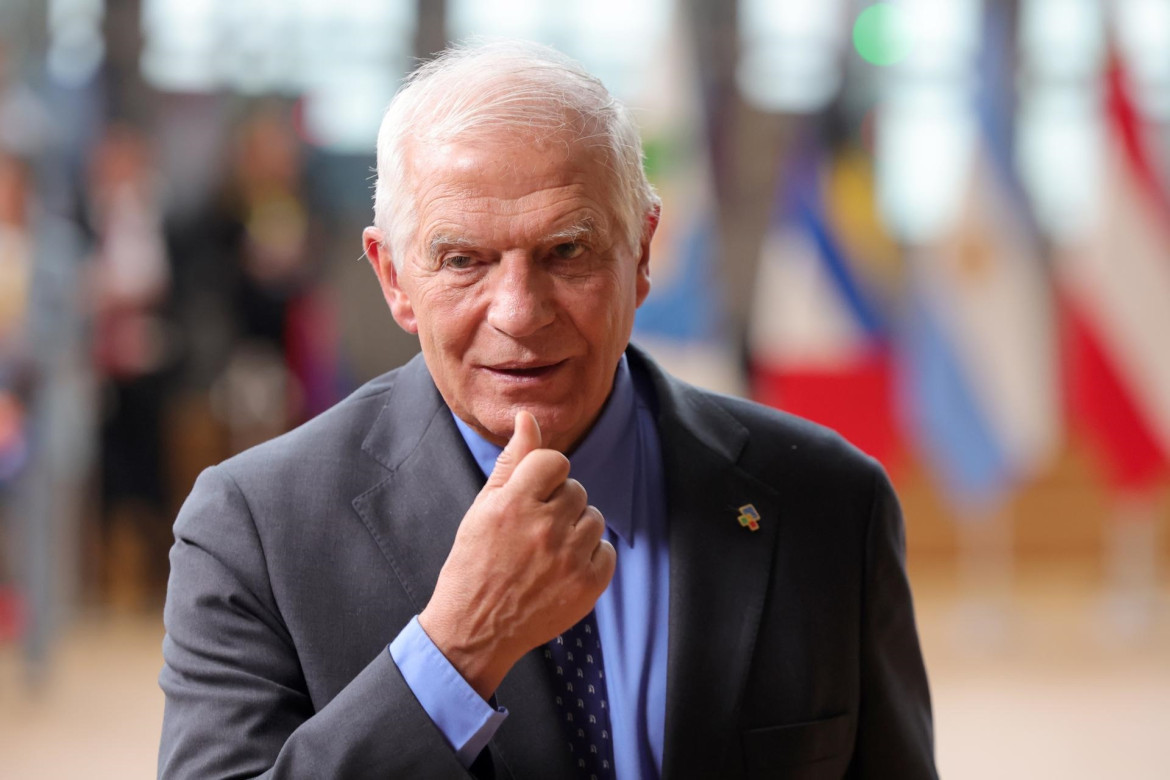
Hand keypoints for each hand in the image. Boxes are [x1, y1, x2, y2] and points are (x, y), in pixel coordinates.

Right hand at [418, 411, 615, 698]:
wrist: (476, 629)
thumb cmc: (475, 562)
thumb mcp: (484, 508)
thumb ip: (512, 461)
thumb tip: (528, 417)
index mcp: (514, 504)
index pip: (555, 461)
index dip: (545, 477)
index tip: (532, 496)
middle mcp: (544, 528)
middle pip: (577, 490)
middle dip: (558, 505)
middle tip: (532, 531)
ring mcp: (569, 559)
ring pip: (593, 518)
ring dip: (575, 530)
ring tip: (546, 551)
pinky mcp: (588, 585)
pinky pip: (606, 550)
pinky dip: (589, 558)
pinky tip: (562, 570)